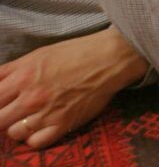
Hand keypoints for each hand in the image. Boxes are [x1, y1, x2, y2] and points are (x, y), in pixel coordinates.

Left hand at [0, 26, 147, 148]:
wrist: (110, 58)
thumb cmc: (75, 52)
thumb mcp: (37, 55)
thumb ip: (11, 70)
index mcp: (21, 77)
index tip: (2, 102)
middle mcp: (30, 98)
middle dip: (2, 115)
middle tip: (12, 110)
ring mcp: (46, 113)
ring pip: (13, 133)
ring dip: (17, 127)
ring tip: (28, 118)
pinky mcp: (63, 124)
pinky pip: (36, 143)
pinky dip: (34, 138)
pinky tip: (41, 127)